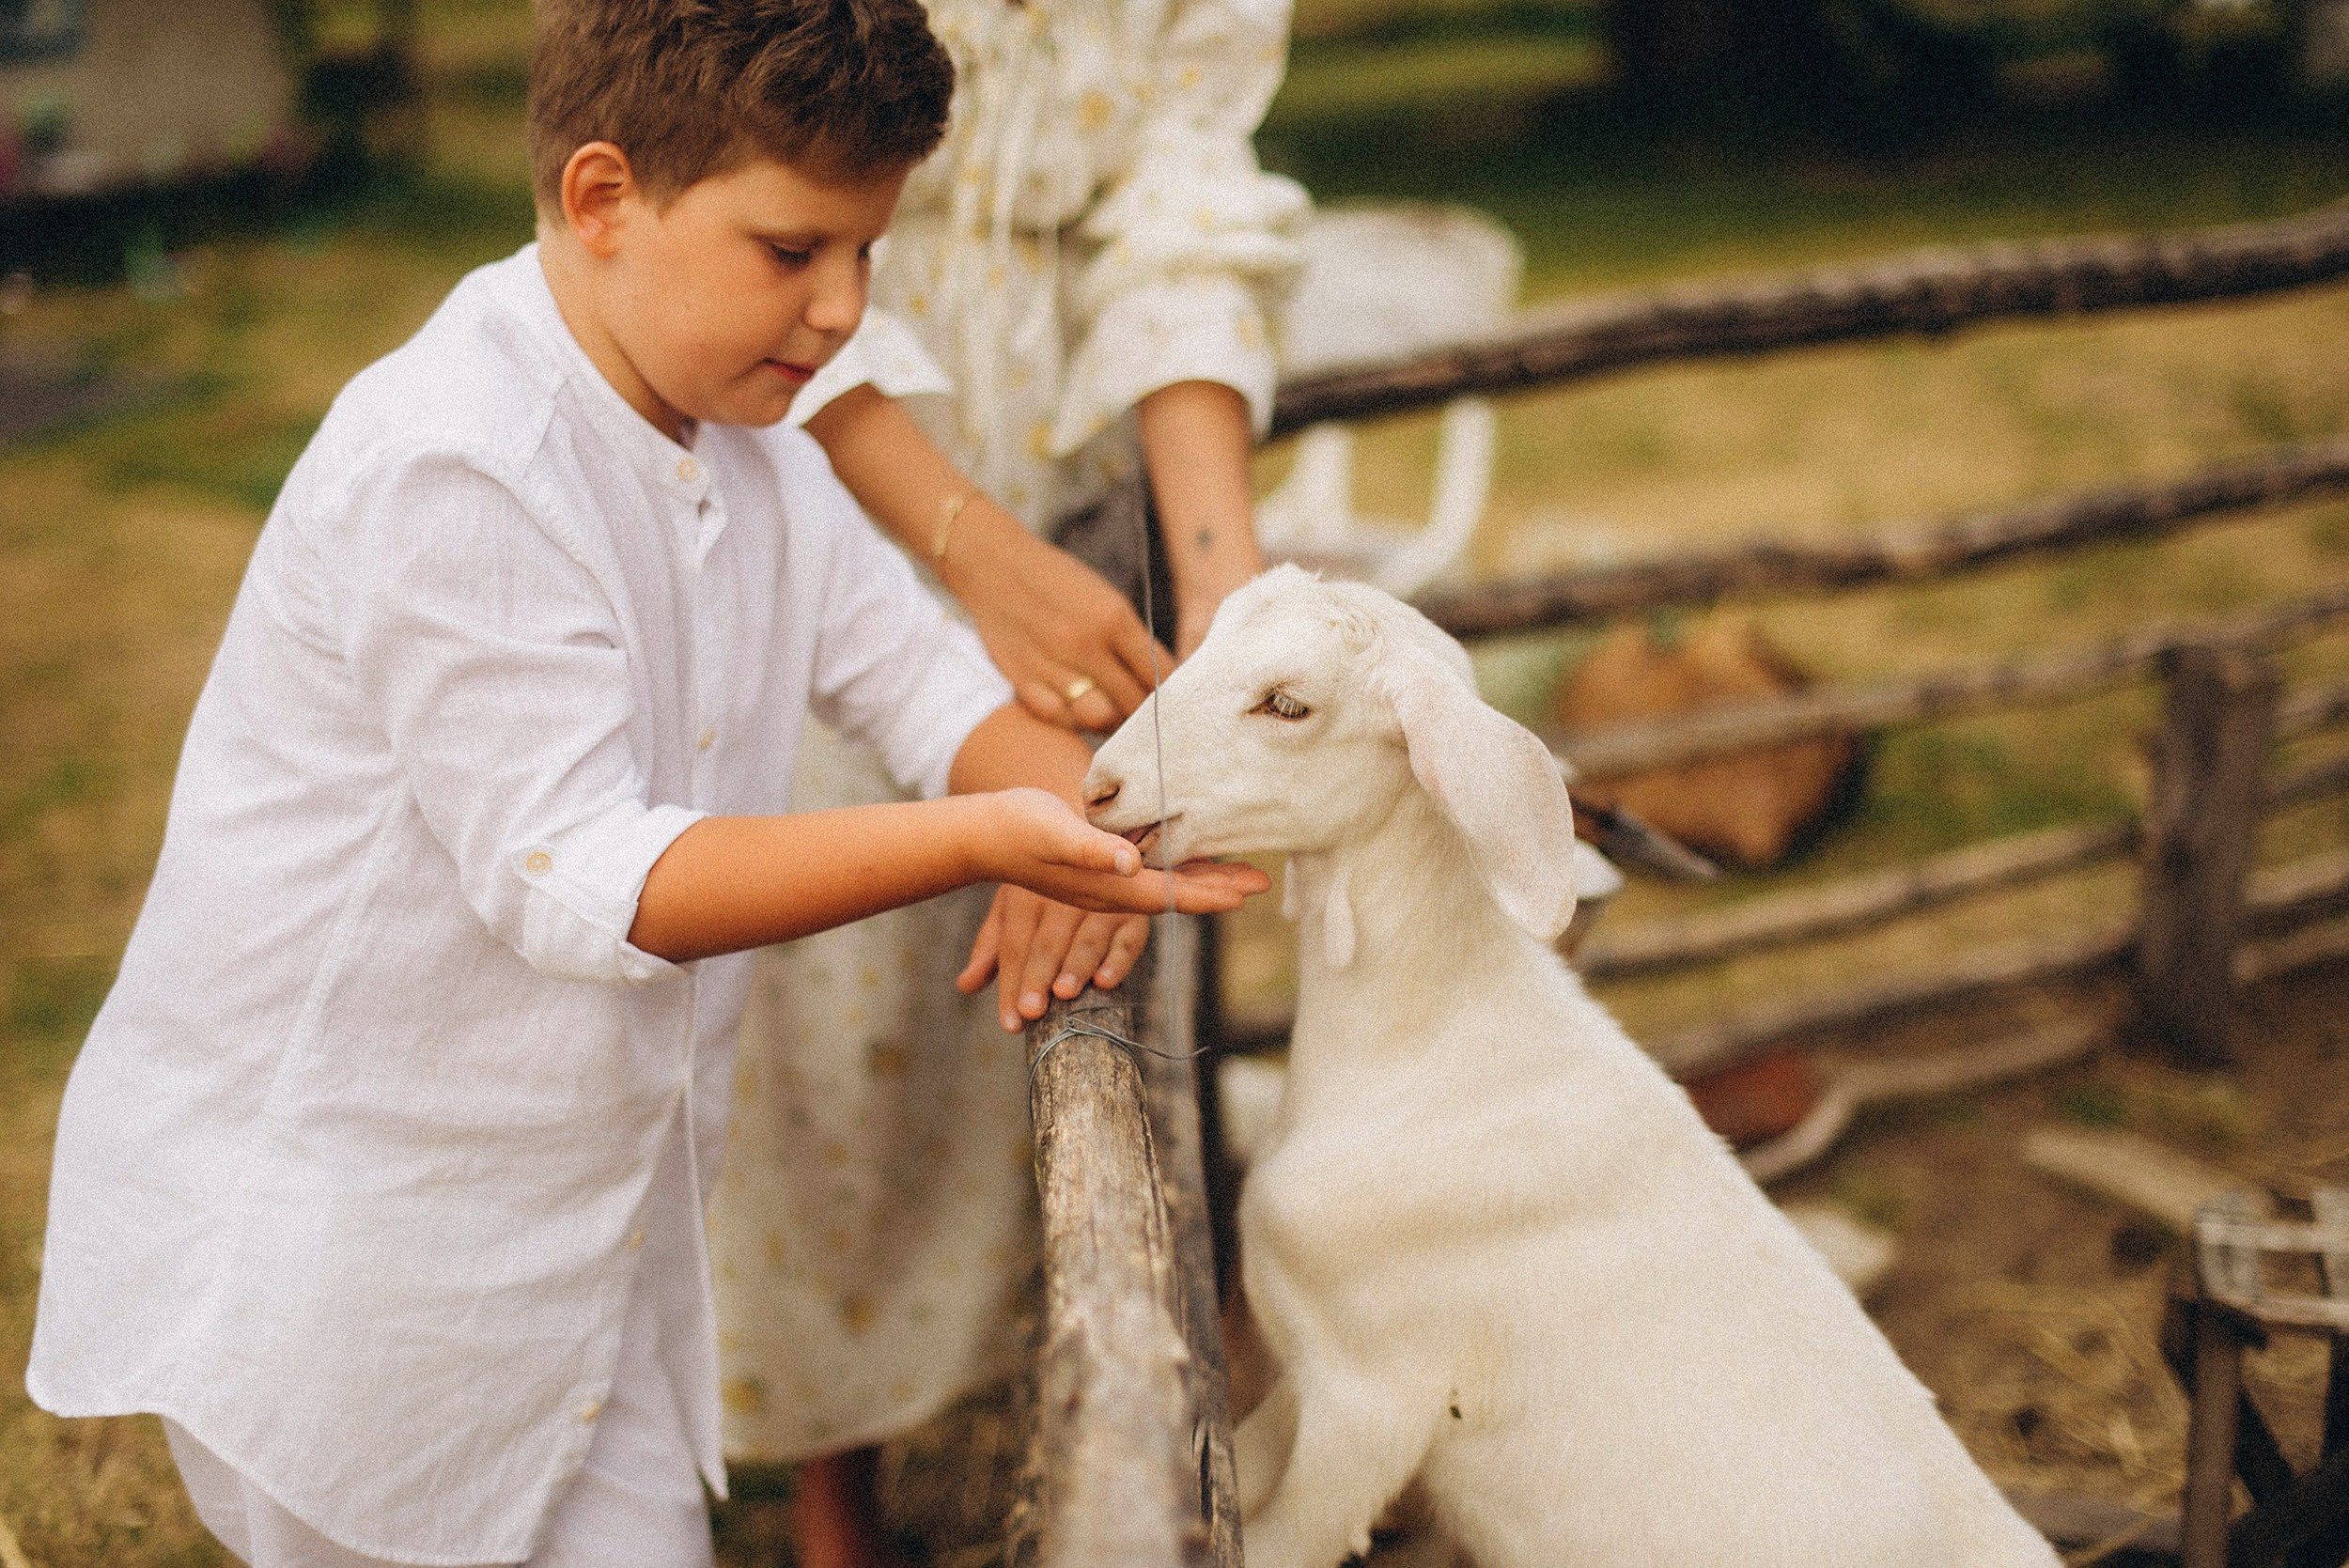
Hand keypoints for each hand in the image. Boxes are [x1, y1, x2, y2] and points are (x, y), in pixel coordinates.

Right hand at [951, 512, 1170, 731]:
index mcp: (1114, 617)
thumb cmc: (1057, 580)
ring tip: (1112, 714)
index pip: (1158, 672)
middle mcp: (1086, 644)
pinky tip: (1078, 710)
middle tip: (1143, 712)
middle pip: (1133, 702)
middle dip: (1144, 712)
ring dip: (1111, 721)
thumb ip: (1131, 639)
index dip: (1169, 691)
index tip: (1170, 697)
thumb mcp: (1105, 596)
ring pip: (1099, 718)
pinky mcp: (1023, 679)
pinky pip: (1060, 718)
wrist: (994, 565)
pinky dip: (1073, 720)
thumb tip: (1158, 679)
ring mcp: (1053, 664)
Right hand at [955, 789, 1268, 1029]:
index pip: (1171, 894)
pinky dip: (1175, 873)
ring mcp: (1103, 884)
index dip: (1211, 892)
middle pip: (1176, 895)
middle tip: (1262, 881)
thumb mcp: (1054, 832)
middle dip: (1219, 889)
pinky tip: (1186, 861)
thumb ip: (1091, 849)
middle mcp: (1110, 890)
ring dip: (1201, 883)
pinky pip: (1147, 878)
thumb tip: (1130, 864)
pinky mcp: (1095, 870)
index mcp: (1107, 885)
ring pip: (1164, 888)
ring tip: (1236, 874)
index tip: (1249, 890)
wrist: (981, 835)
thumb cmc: (1016, 828)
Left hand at [956, 891, 1149, 1030]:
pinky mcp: (1133, 913)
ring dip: (1075, 966)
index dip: (1011, 983)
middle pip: (1048, 942)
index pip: (1015, 944)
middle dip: (1038, 976)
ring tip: (1064, 992)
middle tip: (1031, 1010)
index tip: (1011, 1022)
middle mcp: (1064, 896)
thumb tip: (965, 986)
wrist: (1098, 846)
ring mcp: (1102, 903)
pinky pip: (1128, 939)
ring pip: (1086, 939)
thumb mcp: (1013, 910)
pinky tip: (1105, 980)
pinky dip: (1117, 960)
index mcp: (1027, 895)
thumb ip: (992, 947)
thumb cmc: (1047, 891)